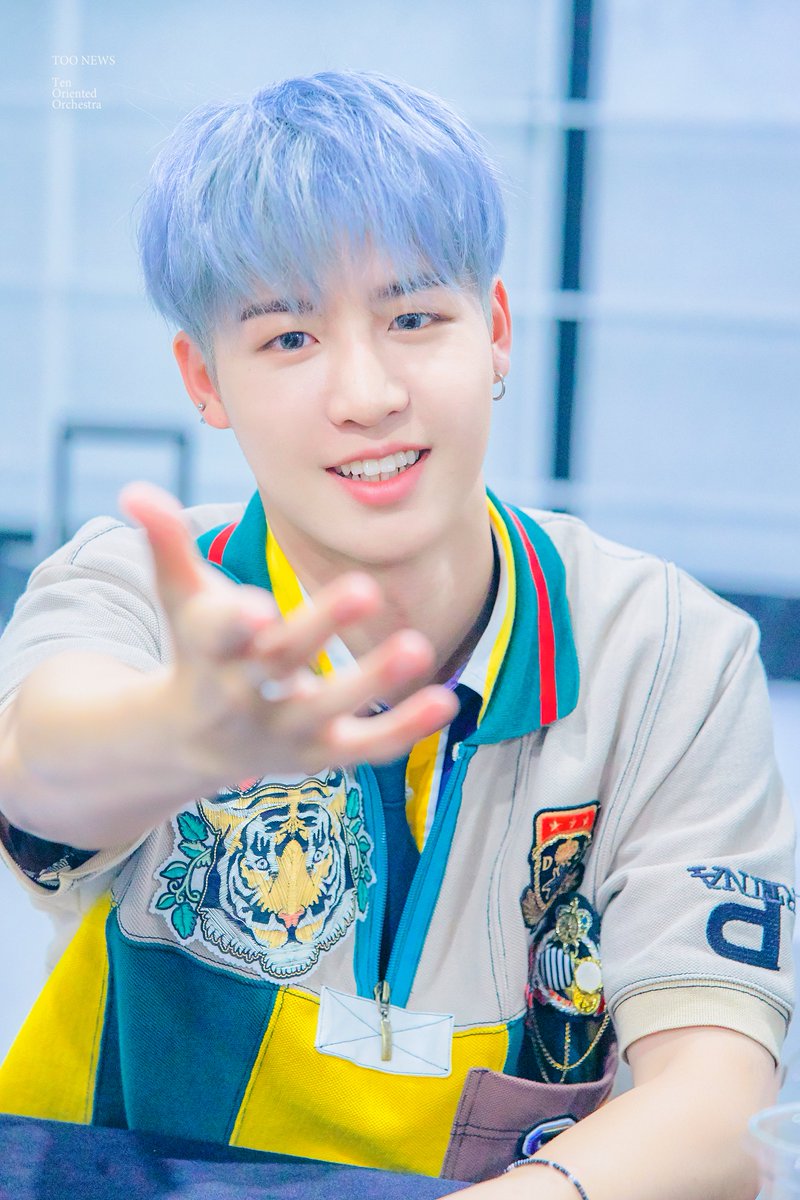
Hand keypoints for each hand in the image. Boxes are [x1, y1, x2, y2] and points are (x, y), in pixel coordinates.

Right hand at [119, 483, 459, 785]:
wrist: (186, 742)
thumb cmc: (195, 650)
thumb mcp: (178, 598)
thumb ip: (165, 545)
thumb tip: (135, 489)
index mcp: (211, 650)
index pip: (218, 634)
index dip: (234, 621)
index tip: (256, 606)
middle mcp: (246, 694)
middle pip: (284, 661)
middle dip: (321, 628)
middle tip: (367, 588)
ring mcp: (284, 729)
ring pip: (331, 711)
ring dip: (374, 682)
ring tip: (420, 646)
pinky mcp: (317, 755)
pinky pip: (364, 749)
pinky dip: (403, 729)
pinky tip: (446, 701)